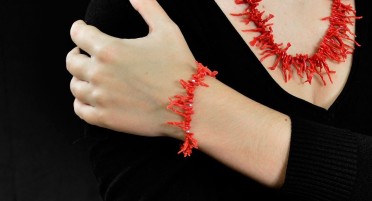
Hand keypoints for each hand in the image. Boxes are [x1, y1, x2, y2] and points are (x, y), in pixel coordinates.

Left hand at [66, 0, 195, 136]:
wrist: (190, 106)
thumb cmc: (179, 67)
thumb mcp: (167, 29)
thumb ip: (148, 7)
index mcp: (109, 49)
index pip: (78, 34)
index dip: (79, 28)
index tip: (83, 30)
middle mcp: (99, 74)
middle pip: (72, 60)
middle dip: (78, 53)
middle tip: (88, 54)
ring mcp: (101, 98)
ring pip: (75, 85)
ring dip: (80, 78)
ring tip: (91, 76)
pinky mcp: (105, 119)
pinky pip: (80, 109)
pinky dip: (81, 102)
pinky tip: (92, 97)